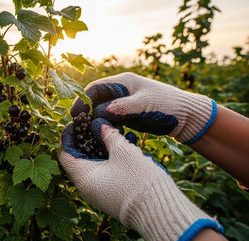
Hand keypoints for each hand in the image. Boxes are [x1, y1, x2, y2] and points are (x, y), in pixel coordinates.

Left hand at [58, 118, 222, 240]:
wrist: (160, 213)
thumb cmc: (139, 182)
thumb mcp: (124, 152)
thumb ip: (109, 135)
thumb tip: (100, 125)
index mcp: (83, 178)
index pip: (65, 153)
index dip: (68, 136)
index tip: (77, 122)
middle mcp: (86, 188)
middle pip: (78, 159)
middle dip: (87, 140)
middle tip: (95, 124)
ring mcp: (98, 193)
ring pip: (93, 165)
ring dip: (101, 148)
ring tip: (111, 131)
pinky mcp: (111, 195)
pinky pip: (104, 173)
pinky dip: (109, 159)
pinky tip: (123, 145)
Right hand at [70, 72, 216, 143]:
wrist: (187, 117)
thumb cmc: (169, 105)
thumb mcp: (145, 104)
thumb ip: (124, 107)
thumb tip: (101, 112)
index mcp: (123, 82)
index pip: (95, 88)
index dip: (82, 100)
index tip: (76, 114)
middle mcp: (120, 92)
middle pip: (94, 100)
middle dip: (84, 112)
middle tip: (76, 126)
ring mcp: (123, 105)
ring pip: (100, 112)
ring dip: (92, 121)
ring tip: (84, 133)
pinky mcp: (127, 117)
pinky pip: (109, 121)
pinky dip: (102, 127)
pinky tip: (98, 136)